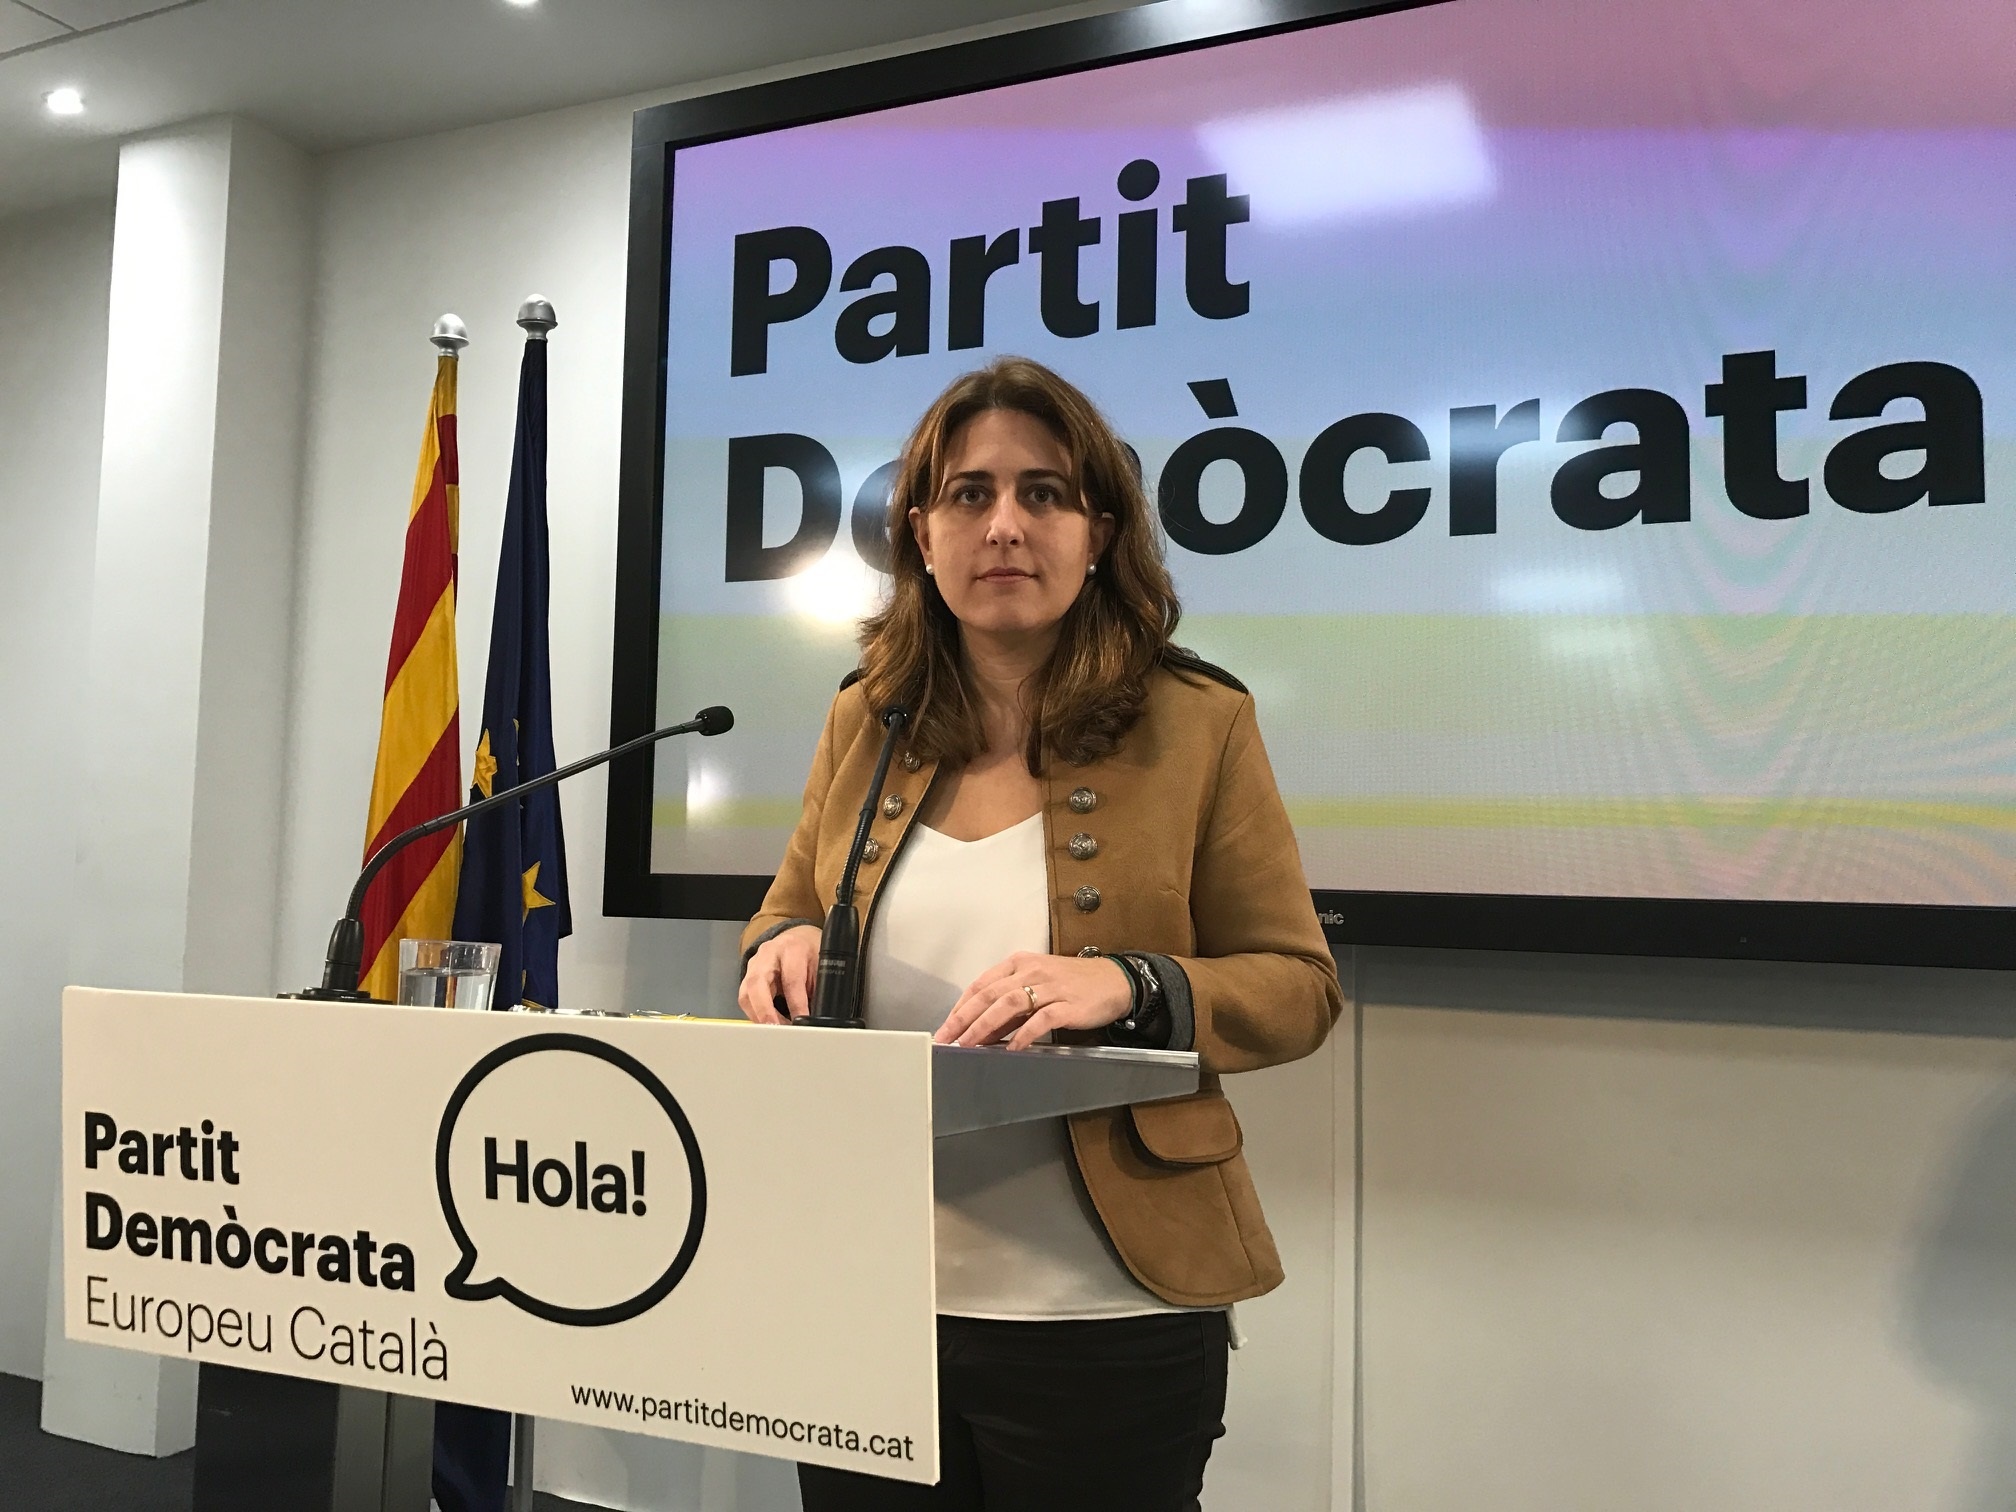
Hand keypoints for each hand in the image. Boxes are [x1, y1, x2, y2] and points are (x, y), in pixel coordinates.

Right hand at [736, 925, 820, 1024]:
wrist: (797, 940)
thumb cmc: (810, 955)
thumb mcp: (821, 967)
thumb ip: (817, 990)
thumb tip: (814, 1019)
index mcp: (792, 949)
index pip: (791, 979)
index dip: (796, 1004)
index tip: (801, 1022)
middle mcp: (768, 954)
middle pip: (758, 983)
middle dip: (765, 1011)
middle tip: (775, 1030)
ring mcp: (754, 965)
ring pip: (746, 993)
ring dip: (759, 1016)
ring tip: (774, 1031)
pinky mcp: (747, 976)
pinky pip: (745, 999)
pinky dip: (755, 1014)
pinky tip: (768, 1023)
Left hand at [932, 950, 1133, 1051]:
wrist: (1114, 980)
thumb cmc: (1071, 984)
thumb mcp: (1036, 985)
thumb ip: (1009, 1006)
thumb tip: (979, 1032)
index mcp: (1019, 962)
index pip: (981, 984)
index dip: (960, 1007)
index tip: (945, 1029)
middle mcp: (1032, 971)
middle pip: (990, 994)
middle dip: (964, 1019)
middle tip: (947, 1040)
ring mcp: (1051, 987)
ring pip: (1010, 1003)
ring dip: (986, 1026)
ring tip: (970, 1045)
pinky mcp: (1068, 1005)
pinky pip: (1042, 1019)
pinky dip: (1024, 1034)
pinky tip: (1012, 1049)